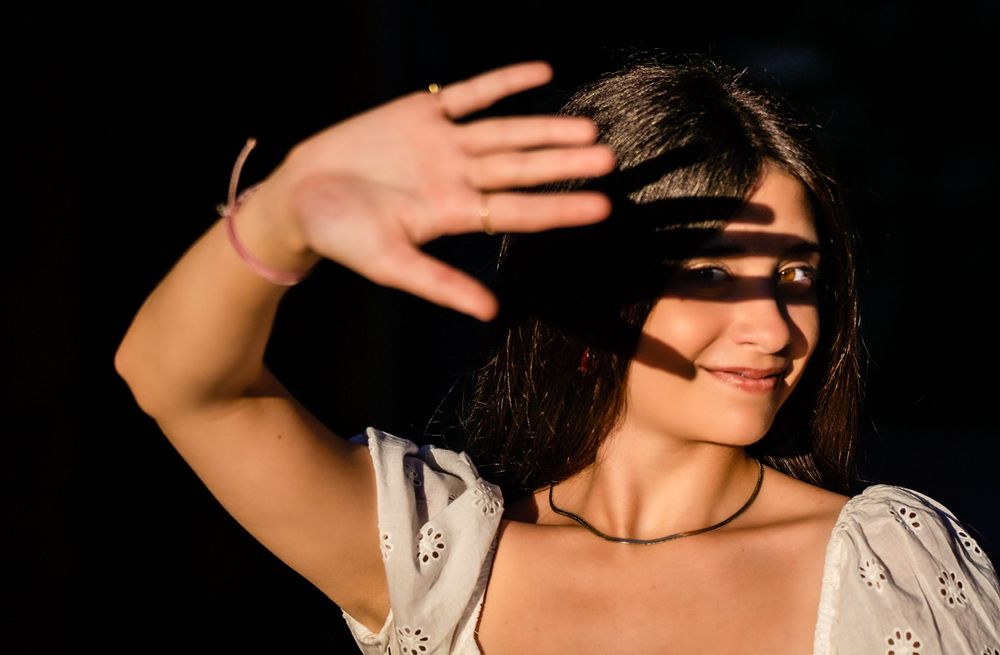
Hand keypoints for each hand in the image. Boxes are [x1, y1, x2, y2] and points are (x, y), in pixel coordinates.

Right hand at [261, 61, 615, 320]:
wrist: (299, 195)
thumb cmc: (341, 235)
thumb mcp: (389, 264)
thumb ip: (439, 283)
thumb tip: (489, 313)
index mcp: (454, 214)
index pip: (518, 211)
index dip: (559, 209)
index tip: (602, 208)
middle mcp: (458, 177)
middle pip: (521, 169)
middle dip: (562, 164)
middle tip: (608, 160)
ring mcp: (443, 144)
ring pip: (504, 132)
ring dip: (544, 128)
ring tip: (586, 128)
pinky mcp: (423, 113)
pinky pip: (471, 94)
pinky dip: (504, 82)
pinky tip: (541, 73)